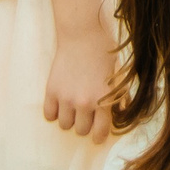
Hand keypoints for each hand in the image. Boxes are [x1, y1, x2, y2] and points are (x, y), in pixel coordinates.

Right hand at [44, 23, 116, 139]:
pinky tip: (60, 103)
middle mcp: (84, 102)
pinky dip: (54, 112)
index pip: (100, 132)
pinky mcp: (51, 91)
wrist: (83, 33)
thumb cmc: (104, 51)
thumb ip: (120, 96)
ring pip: (64, 125)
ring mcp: (65, 98)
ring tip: (73, 107)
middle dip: (84, 124)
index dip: (99, 136)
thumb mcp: (118, 73)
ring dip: (69, 118)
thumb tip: (121, 111)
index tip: (97, 135)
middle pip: (80, 131)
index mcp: (104, 99)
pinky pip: (48, 115)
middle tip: (86, 114)